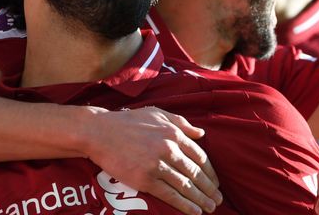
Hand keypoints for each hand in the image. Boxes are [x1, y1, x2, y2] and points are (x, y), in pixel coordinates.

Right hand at [83, 106, 221, 214]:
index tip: (215, 181)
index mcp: (174, 133)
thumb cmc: (128, 122)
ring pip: (185, 186)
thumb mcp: (157, 113)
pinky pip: (170, 195)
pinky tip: (194, 211)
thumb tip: (201, 134)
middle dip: (209, 188)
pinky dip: (184, 205)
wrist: (100, 132)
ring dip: (201, 199)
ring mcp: (157, 165)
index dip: (210, 171)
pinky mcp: (145, 179)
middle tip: (218, 199)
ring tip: (210, 207)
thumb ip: (181, 123)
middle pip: (196, 173)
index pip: (199, 156)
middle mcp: (169, 149)